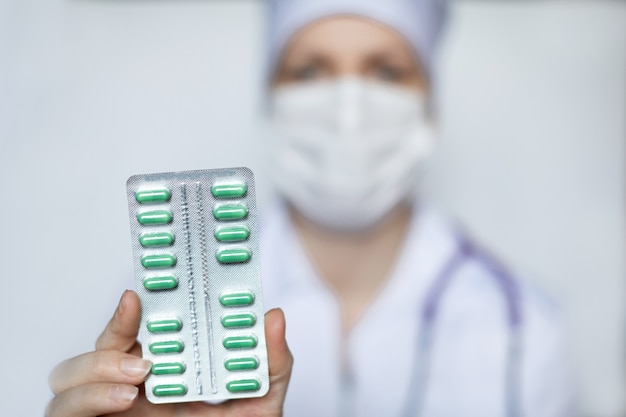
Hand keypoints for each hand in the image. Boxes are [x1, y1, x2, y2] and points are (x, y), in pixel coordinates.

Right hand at [46, 290, 292, 416]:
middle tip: (144, 352)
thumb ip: (271, 363)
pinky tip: (121, 400)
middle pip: (96, 349)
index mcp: (163, 374)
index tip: (138, 295)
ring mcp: (107, 413)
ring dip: (93, 371)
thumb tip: (273, 317)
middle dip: (111, 338)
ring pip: (66, 380)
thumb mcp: (260, 401)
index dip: (128, 312)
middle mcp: (129, 389)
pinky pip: (62, 413)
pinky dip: (82, 400)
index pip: (133, 333)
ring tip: (135, 384)